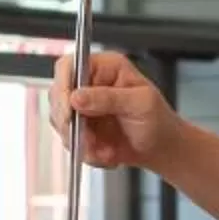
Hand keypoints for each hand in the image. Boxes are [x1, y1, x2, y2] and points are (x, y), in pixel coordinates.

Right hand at [55, 49, 177, 168]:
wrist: (161, 148)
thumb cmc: (158, 120)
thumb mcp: (141, 104)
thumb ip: (109, 98)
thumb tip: (77, 97)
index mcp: (105, 67)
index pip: (69, 66)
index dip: (63, 86)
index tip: (69, 110)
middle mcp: (89, 84)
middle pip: (57, 94)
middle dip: (70, 121)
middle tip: (87, 138)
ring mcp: (81, 107)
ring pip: (60, 121)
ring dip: (81, 141)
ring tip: (106, 150)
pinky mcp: (79, 128)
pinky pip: (70, 140)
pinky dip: (87, 152)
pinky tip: (107, 154)